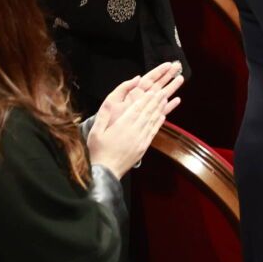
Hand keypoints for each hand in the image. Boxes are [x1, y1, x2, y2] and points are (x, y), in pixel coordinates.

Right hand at [85, 62, 182, 177]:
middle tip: (164, 89)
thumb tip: (112, 101)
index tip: (153, 89)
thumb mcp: (96, 130)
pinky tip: (163, 116)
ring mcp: (141, 139)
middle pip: (148, 111)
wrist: (105, 172)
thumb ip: (105, 114)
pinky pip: (153, 131)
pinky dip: (159, 122)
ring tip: (166, 98)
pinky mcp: (143, 147)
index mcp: (123, 125)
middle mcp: (135, 130)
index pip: (138, 107)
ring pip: (153, 120)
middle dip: (157, 99)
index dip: (146, 97)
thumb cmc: (98, 151)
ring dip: (160, 108)